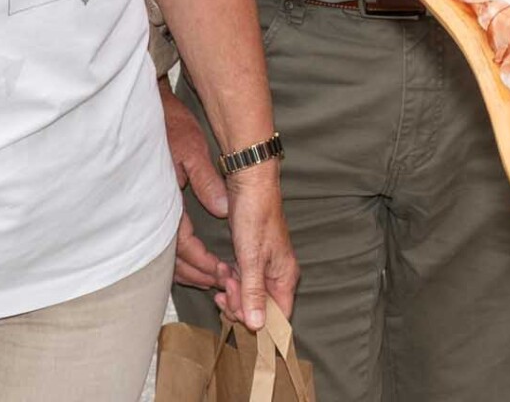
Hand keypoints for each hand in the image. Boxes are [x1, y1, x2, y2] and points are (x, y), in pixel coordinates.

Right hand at [161, 83, 235, 295]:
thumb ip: (207, 181)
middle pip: (172, 259)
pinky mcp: (152, 207)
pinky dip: (179, 256)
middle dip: (197, 274)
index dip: (203, 264)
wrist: (147, 111)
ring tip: (212, 276)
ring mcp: (150, 210)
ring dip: (188, 269)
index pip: (182, 246)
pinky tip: (195, 258)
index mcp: (162, 201)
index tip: (223, 274)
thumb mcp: (191, 150)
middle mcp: (152, 211)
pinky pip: (164, 241)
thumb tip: (223, 209)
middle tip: (222, 284)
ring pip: (166, 255)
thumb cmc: (169, 127)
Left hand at [214, 165, 296, 330]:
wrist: (250, 183)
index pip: (279, 317)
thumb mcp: (251, 258)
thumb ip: (254, 293)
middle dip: (240, 304)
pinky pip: (243, 282)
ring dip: (233, 291)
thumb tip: (258, 326)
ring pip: (249, 296)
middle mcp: (279, 275)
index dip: (257, 321)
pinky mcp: (253, 260)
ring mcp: (266, 268)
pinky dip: (231, 280)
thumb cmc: (255, 214)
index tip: (238, 312)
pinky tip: (223, 270)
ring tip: (224, 273)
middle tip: (226, 287)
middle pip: (261, 309)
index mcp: (285, 277)